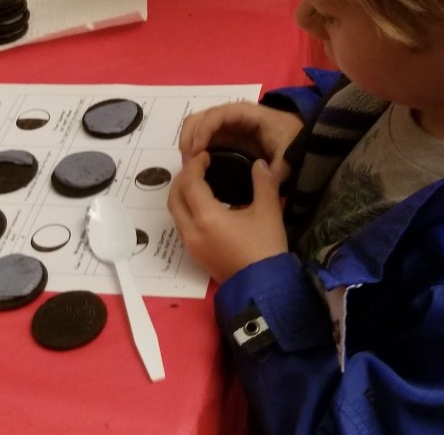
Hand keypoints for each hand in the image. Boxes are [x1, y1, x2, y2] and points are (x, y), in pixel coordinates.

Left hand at [168, 152, 288, 283]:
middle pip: (175, 197)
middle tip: (198, 165)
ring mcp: (191, 245)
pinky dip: (186, 208)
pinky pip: (181, 224)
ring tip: (198, 181)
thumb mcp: (268, 211)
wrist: (263, 288)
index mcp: (207, 217)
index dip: (195, 165)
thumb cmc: (265, 248)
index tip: (206, 155)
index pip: (190, 183)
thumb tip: (260, 164)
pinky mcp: (195, 254)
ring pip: (175, 212)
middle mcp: (192, 231)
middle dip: (183, 177)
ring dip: (181, 193)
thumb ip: (264, 183)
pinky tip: (203, 204)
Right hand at [180, 102, 302, 180]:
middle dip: (189, 137)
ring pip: (197, 126)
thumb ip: (278, 168)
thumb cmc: (291, 140)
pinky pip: (202, 138)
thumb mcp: (288, 153)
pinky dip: (193, 149)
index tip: (196, 151)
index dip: (204, 130)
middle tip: (188, 163)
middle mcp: (231, 116)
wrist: (297, 139)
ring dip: (188, 143)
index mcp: (246, 113)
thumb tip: (263, 180)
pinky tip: (194, 167)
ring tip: (189, 167)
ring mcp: (225, 126)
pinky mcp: (223, 137)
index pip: (218, 114)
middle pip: (200, 117)